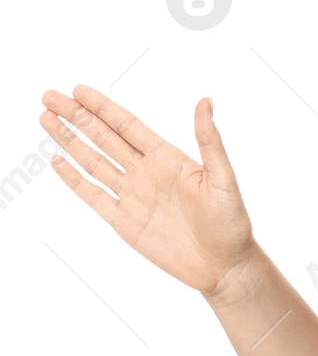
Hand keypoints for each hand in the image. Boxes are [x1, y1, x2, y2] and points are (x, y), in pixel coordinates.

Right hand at [40, 87, 257, 298]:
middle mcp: (147, 173)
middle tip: (49, 96)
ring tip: (47, 119)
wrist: (224, 265)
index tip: (78, 90)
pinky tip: (58, 161)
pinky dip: (74, 180)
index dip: (103, 108)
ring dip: (70, 141)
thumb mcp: (223, 178)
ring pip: (94, 162)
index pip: (128, 126)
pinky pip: (94, 196)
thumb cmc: (231, 221)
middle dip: (77, 117)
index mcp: (168, 159)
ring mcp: (133, 196)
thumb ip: (210, 140)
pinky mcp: (124, 222)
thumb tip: (205, 101)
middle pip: (104, 138)